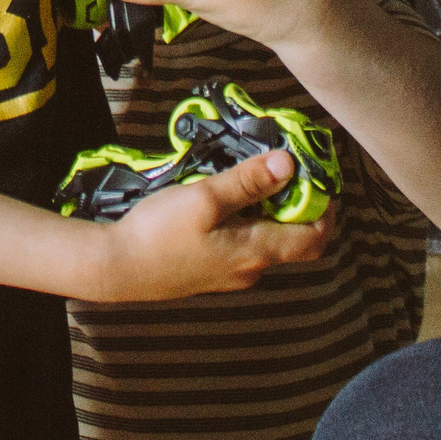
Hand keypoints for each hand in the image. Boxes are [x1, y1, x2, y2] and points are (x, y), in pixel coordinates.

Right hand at [92, 149, 330, 302]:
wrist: (115, 268)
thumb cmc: (160, 232)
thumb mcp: (205, 198)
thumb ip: (248, 182)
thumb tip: (289, 164)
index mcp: (257, 252)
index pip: (315, 239)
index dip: (324, 208)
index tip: (316, 177)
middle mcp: (251, 269)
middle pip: (293, 239)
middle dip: (296, 203)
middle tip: (285, 168)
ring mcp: (230, 274)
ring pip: (266, 240)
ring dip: (269, 210)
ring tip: (253, 176)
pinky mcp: (211, 272)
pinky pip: (244, 245)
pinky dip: (248, 221)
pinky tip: (226, 200)